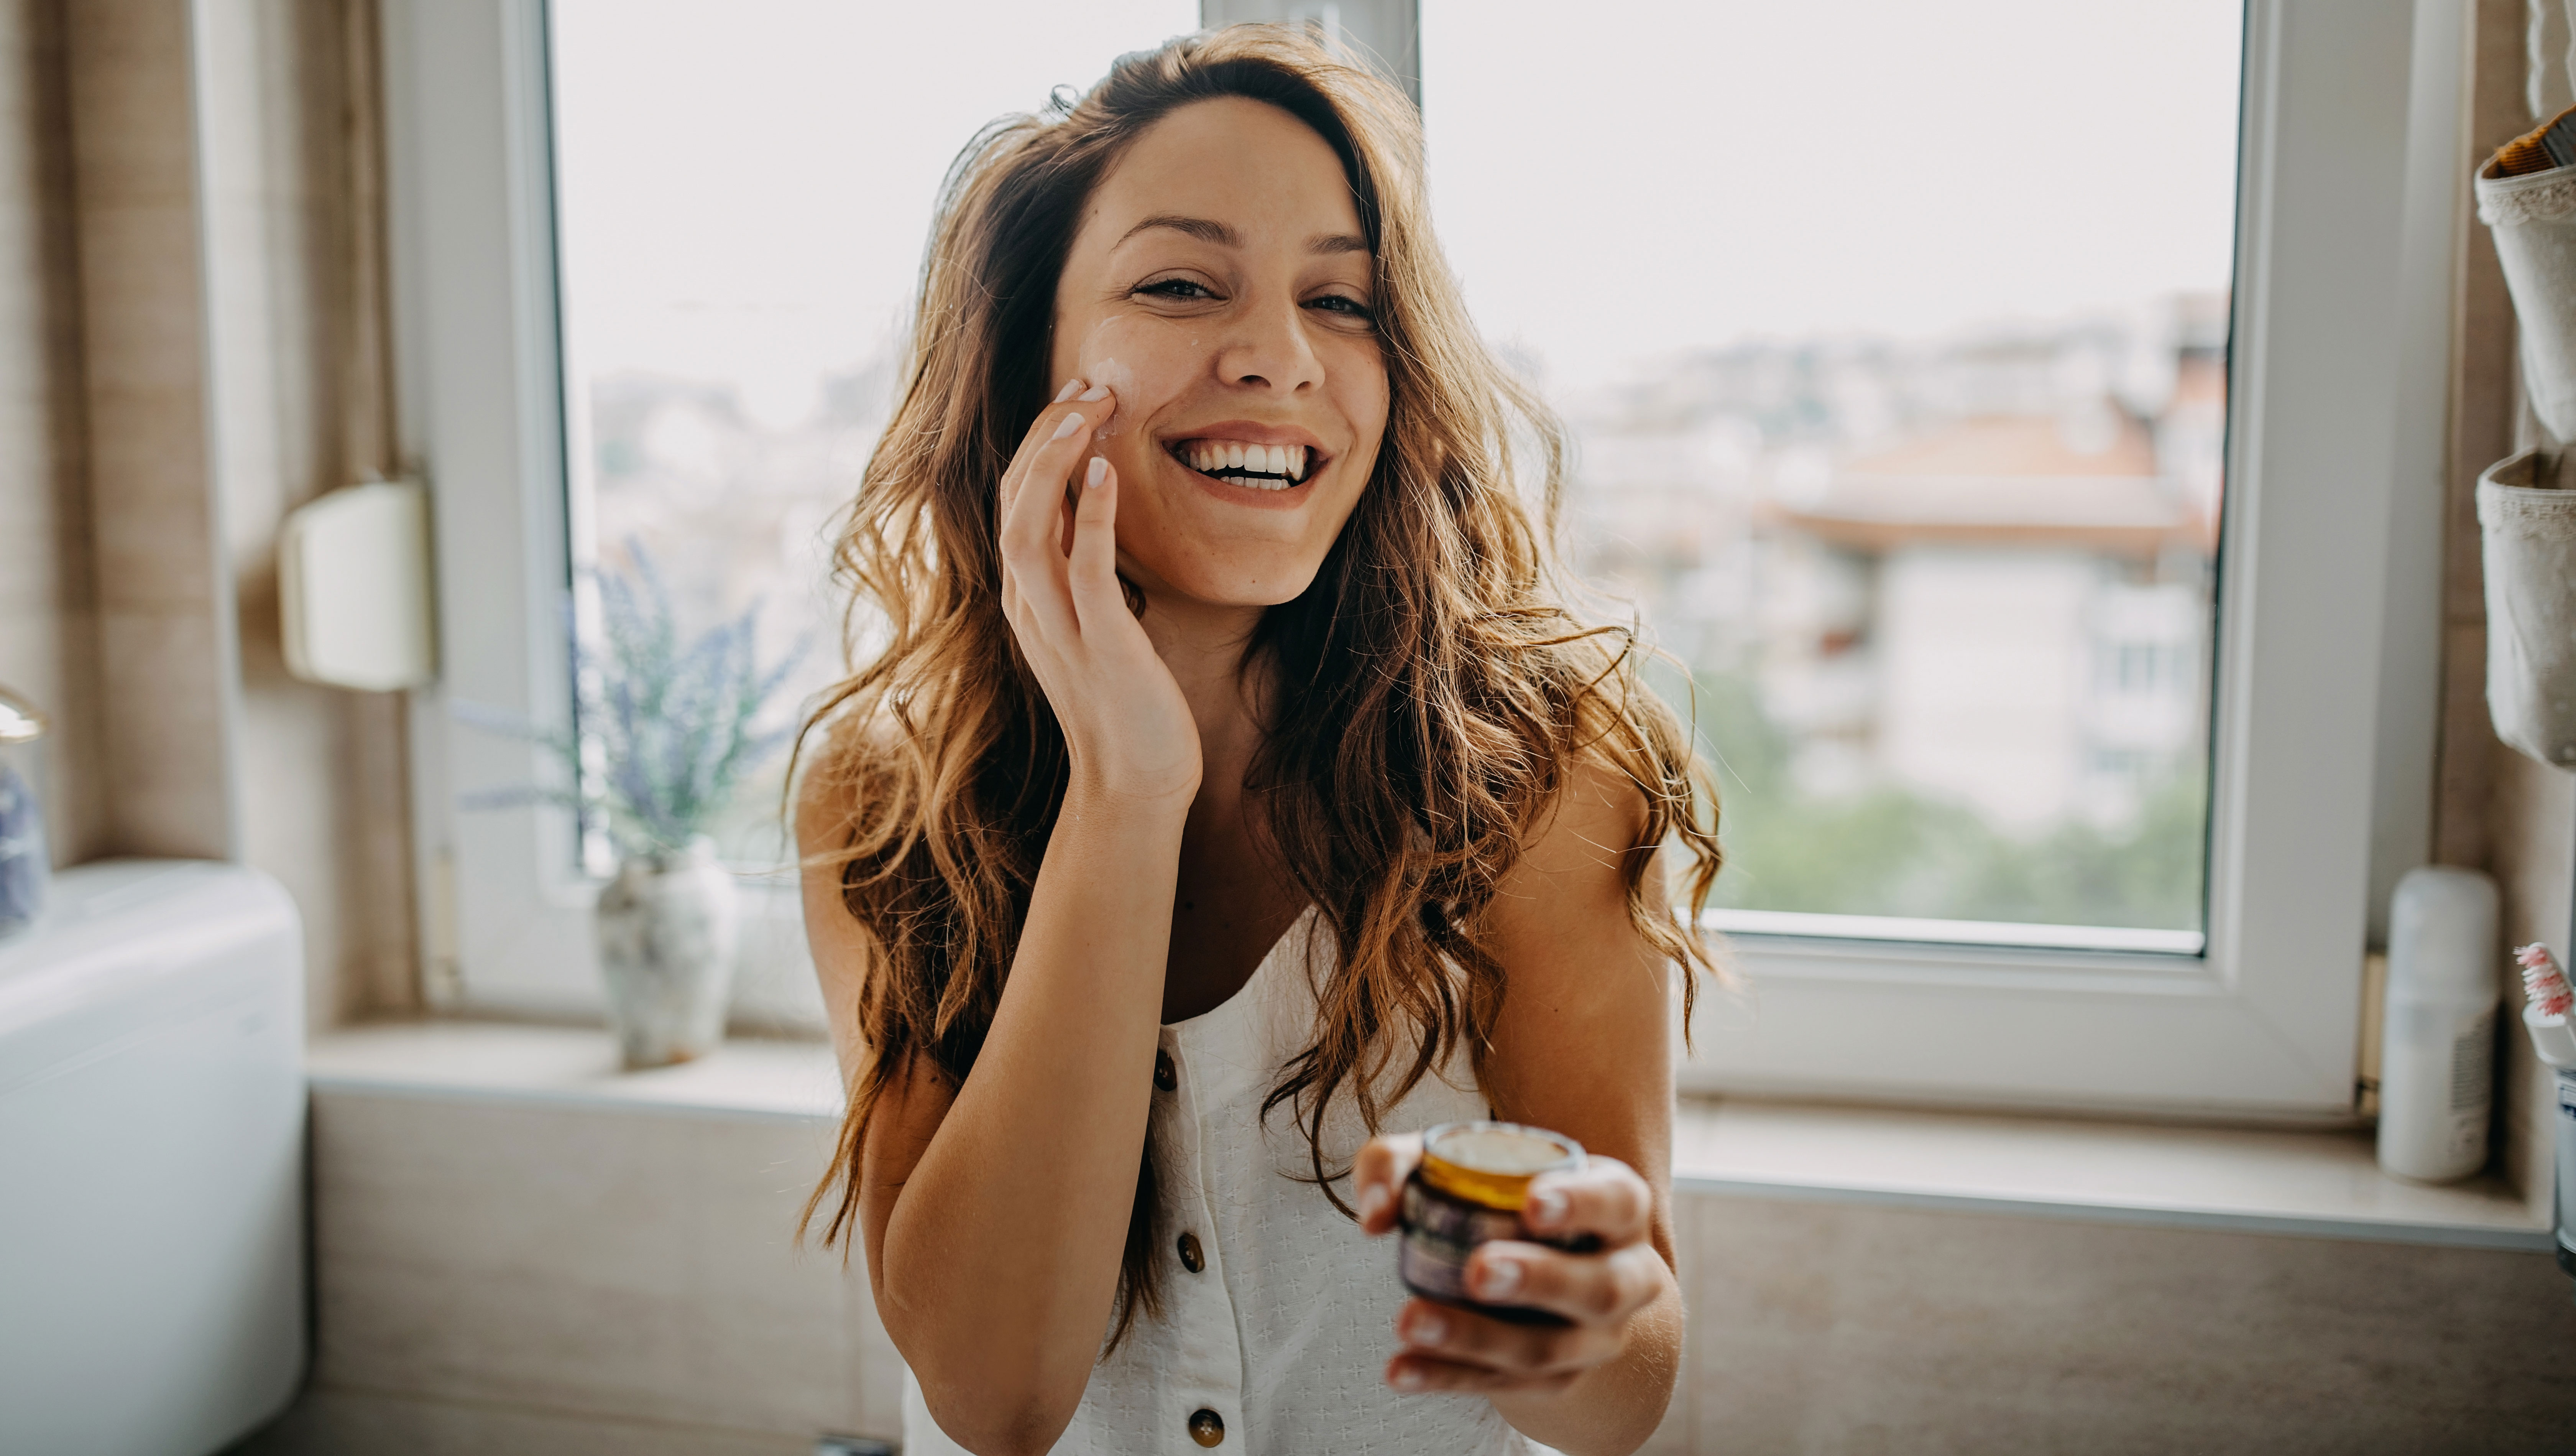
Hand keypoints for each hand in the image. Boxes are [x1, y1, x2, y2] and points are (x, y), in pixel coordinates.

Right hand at [998, 380, 1199, 804]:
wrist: (1136, 785)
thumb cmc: (1128, 705)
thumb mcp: (1097, 626)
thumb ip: (1085, 574)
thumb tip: (1093, 516)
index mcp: (1027, 600)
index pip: (1016, 502)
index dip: (1040, 443)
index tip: (1077, 396)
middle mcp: (1030, 608)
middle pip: (1013, 500)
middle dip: (1045, 435)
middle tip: (1087, 384)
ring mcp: (1058, 628)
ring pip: (1030, 525)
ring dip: (1055, 460)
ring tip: (1087, 408)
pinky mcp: (1100, 645)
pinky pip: (1083, 569)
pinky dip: (1088, 515)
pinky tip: (1105, 470)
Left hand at [1354, 1133, 1667, 1397]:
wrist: (1543, 1271)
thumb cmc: (1500, 1199)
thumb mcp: (1461, 1162)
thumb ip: (1403, 1163)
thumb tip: (1376, 1213)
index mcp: (1618, 1208)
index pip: (1616, 1201)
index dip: (1580, 1203)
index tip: (1532, 1204)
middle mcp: (1625, 1275)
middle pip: (1598, 1288)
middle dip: (1538, 1281)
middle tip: (1477, 1272)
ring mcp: (1597, 1338)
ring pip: (1548, 1349)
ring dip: (1475, 1338)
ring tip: (1409, 1320)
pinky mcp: (1559, 1380)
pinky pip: (1507, 1385)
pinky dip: (1448, 1377)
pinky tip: (1401, 1369)